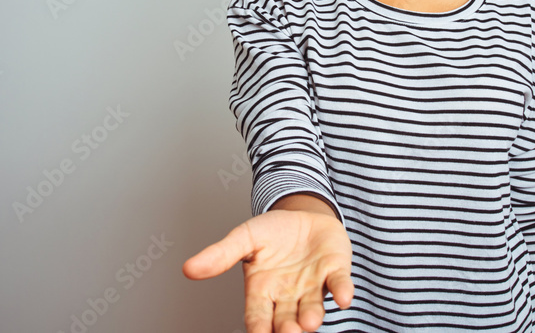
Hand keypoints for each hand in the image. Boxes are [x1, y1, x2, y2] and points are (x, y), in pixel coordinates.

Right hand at [182, 209, 353, 332]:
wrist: (304, 213)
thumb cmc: (273, 232)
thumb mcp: (244, 238)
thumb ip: (221, 255)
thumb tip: (188, 268)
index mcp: (263, 292)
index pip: (258, 317)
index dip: (258, 328)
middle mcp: (289, 297)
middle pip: (286, 320)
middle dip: (287, 329)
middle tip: (289, 332)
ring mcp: (313, 286)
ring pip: (312, 307)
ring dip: (313, 316)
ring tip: (310, 322)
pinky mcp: (335, 272)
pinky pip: (339, 284)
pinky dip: (343, 291)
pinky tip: (345, 298)